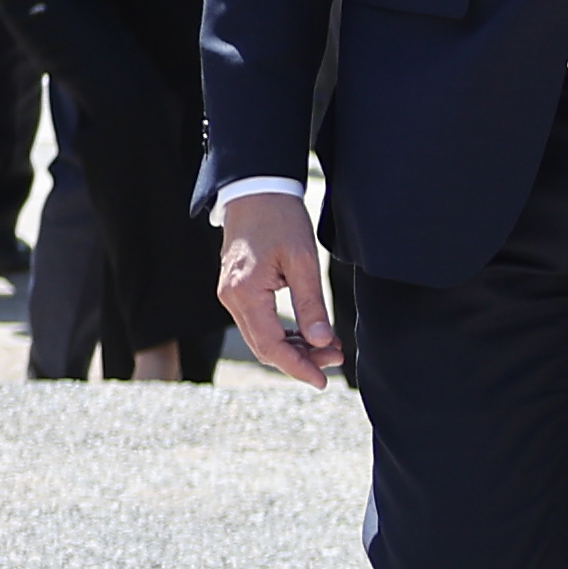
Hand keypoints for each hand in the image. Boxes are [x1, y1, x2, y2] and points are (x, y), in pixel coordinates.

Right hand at [217, 189, 341, 383]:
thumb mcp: (303, 260)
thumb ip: (311, 304)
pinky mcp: (237, 289)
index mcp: (245, 293)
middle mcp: (231, 299)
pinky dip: (283, 332)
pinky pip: (259, 322)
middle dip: (301, 359)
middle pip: (264, 347)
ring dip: (294, 347)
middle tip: (336, 358)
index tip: (324, 380)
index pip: (271, 346)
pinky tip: (309, 333)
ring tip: (329, 346)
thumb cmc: (280, 218)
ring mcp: (231, 294)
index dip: (298, 368)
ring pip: (262, 337)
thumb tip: (321, 343)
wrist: (257, 188)